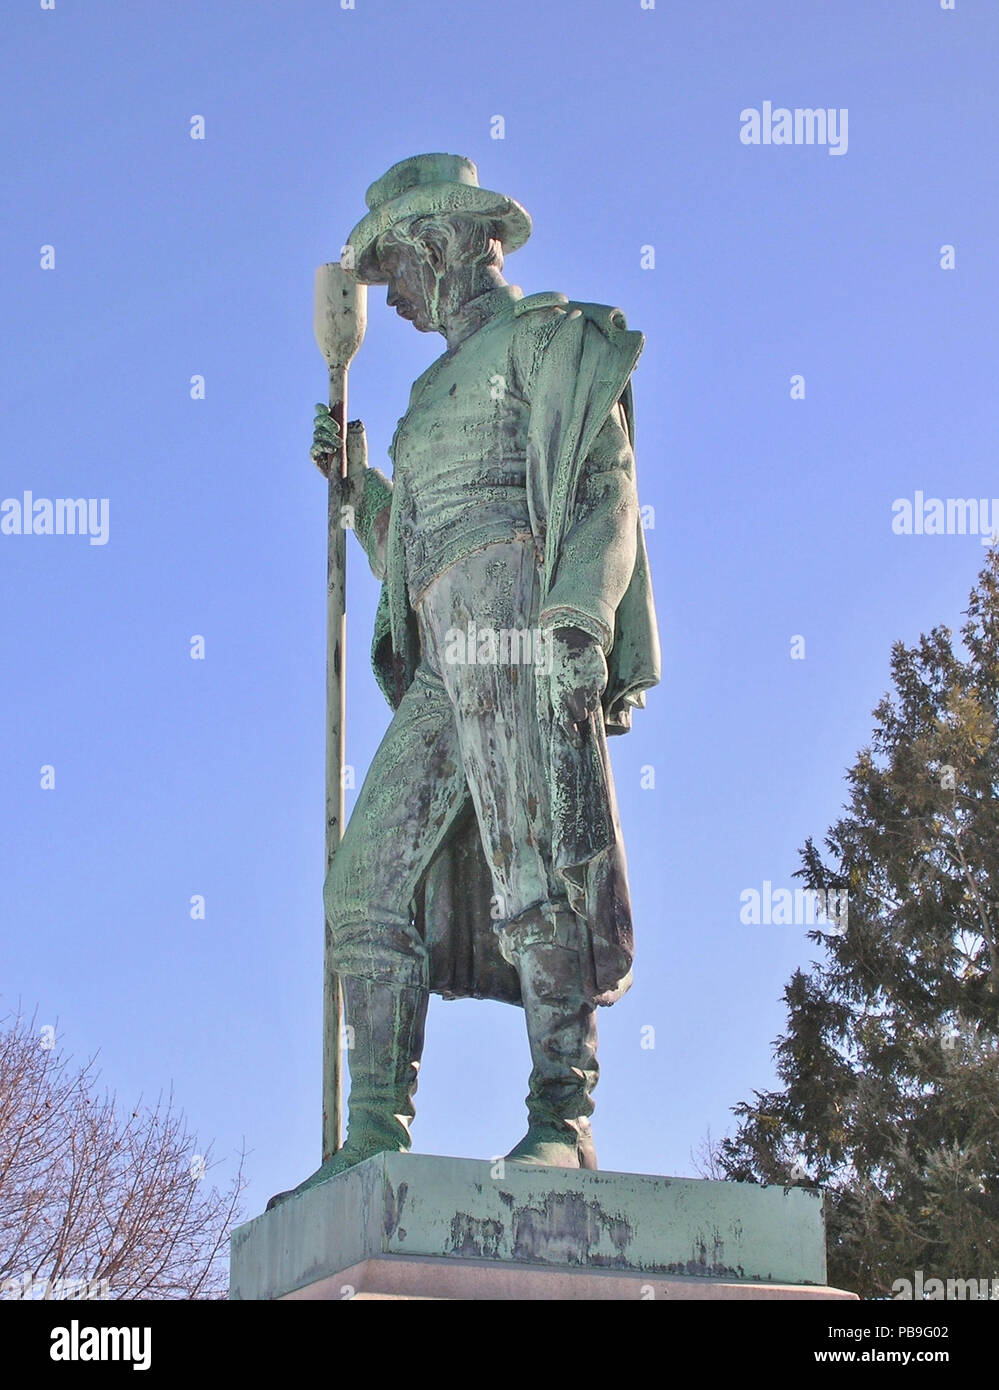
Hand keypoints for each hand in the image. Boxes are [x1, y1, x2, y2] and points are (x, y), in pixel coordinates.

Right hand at [310, 405, 367, 504]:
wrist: (357, 472)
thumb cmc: (358, 454)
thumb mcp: (358, 436)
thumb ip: (354, 425)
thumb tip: (354, 421)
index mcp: (331, 425)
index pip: (321, 412)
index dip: (321, 409)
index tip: (328, 410)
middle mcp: (323, 433)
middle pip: (317, 421)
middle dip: (326, 422)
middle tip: (338, 429)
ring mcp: (318, 445)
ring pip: (317, 434)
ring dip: (329, 437)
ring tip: (340, 444)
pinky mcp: (316, 457)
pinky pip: (314, 449)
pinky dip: (323, 447)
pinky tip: (333, 450)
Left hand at [549, 626, 606, 747]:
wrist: (572, 638)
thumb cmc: (559, 661)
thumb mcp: (552, 681)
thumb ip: (557, 700)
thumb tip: (561, 719)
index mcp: (558, 696)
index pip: (565, 723)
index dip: (572, 735)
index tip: (577, 744)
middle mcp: (572, 695)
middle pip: (581, 717)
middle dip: (582, 717)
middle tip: (584, 714)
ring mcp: (586, 688)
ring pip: (592, 707)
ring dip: (590, 703)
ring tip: (585, 690)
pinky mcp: (598, 680)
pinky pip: (599, 693)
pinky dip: (597, 691)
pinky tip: (591, 680)